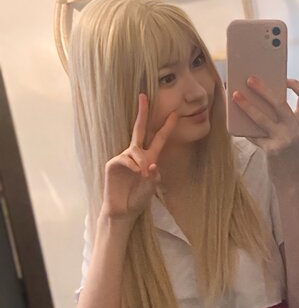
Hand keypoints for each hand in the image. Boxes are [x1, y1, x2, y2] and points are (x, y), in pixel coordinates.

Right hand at [101, 93, 178, 221]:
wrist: (122, 211)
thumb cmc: (138, 199)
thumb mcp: (151, 189)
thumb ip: (154, 178)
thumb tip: (152, 165)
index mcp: (149, 158)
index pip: (159, 139)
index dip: (167, 127)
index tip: (176, 113)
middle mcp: (137, 155)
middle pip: (139, 129)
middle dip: (142, 112)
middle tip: (144, 96)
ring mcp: (124, 158)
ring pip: (135, 149)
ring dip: (141, 161)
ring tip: (142, 175)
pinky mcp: (114, 164)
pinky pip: (125, 158)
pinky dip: (132, 166)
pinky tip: (135, 173)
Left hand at [232, 77, 298, 174]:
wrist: (291, 179)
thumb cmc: (287, 154)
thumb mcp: (290, 135)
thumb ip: (281, 121)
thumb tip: (257, 101)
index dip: (297, 86)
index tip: (285, 79)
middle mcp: (295, 130)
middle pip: (280, 103)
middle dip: (263, 89)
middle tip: (249, 79)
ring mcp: (284, 140)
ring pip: (262, 118)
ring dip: (247, 105)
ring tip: (235, 95)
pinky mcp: (272, 150)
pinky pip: (254, 135)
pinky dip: (244, 128)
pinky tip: (235, 122)